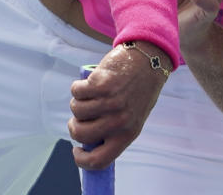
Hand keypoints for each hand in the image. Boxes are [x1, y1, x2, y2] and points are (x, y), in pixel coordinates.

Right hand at [67, 40, 170, 169]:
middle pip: (80, 134)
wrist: (148, 61)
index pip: (99, 160)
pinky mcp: (101, 85)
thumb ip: (114, 131)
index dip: (82, 160)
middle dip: (74, 125)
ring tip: (89, 94)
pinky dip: (78, 86)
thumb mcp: (132, 117)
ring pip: (76, 110)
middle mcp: (119, 121)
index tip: (77, 151)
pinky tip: (90, 82)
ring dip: (77, 102)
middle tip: (78, 117)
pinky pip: (77, 91)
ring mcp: (110, 103)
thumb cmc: (137, 91)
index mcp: (128, 134)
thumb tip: (88, 143)